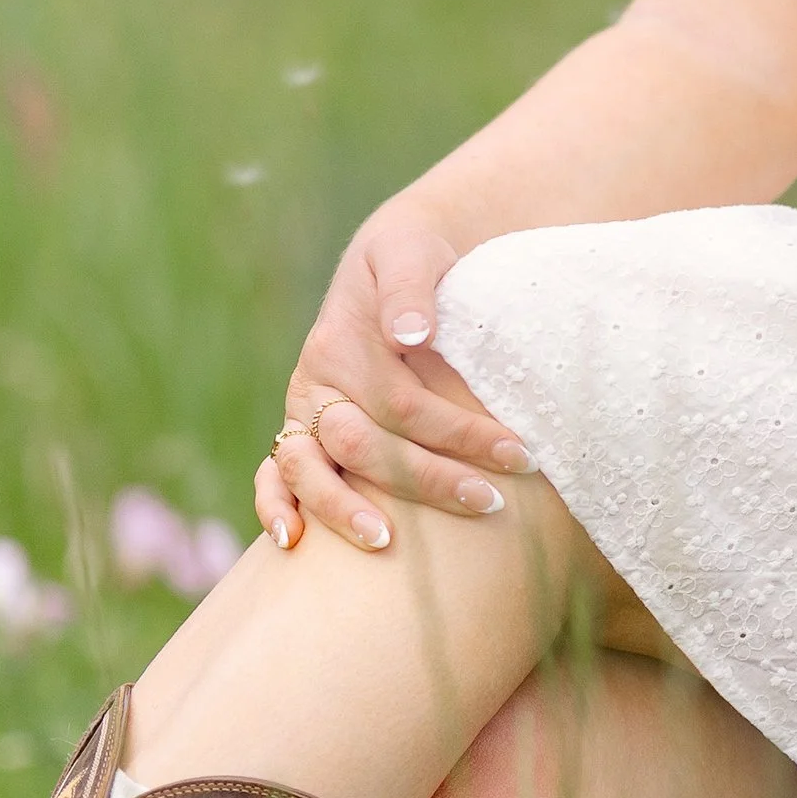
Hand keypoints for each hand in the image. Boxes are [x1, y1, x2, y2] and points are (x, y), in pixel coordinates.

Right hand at [256, 202, 529, 555]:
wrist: (392, 256)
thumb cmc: (413, 258)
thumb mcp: (412, 254)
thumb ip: (410, 289)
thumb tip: (412, 336)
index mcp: (340, 344)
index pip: (404, 405)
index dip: (462, 435)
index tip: (522, 455)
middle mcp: (314, 382)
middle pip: (364, 446)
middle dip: (429, 480)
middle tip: (492, 502)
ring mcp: (302, 410)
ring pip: (310, 469)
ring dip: (345, 510)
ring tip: (389, 543)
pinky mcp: (299, 430)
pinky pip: (273, 473)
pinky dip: (273, 506)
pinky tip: (292, 543)